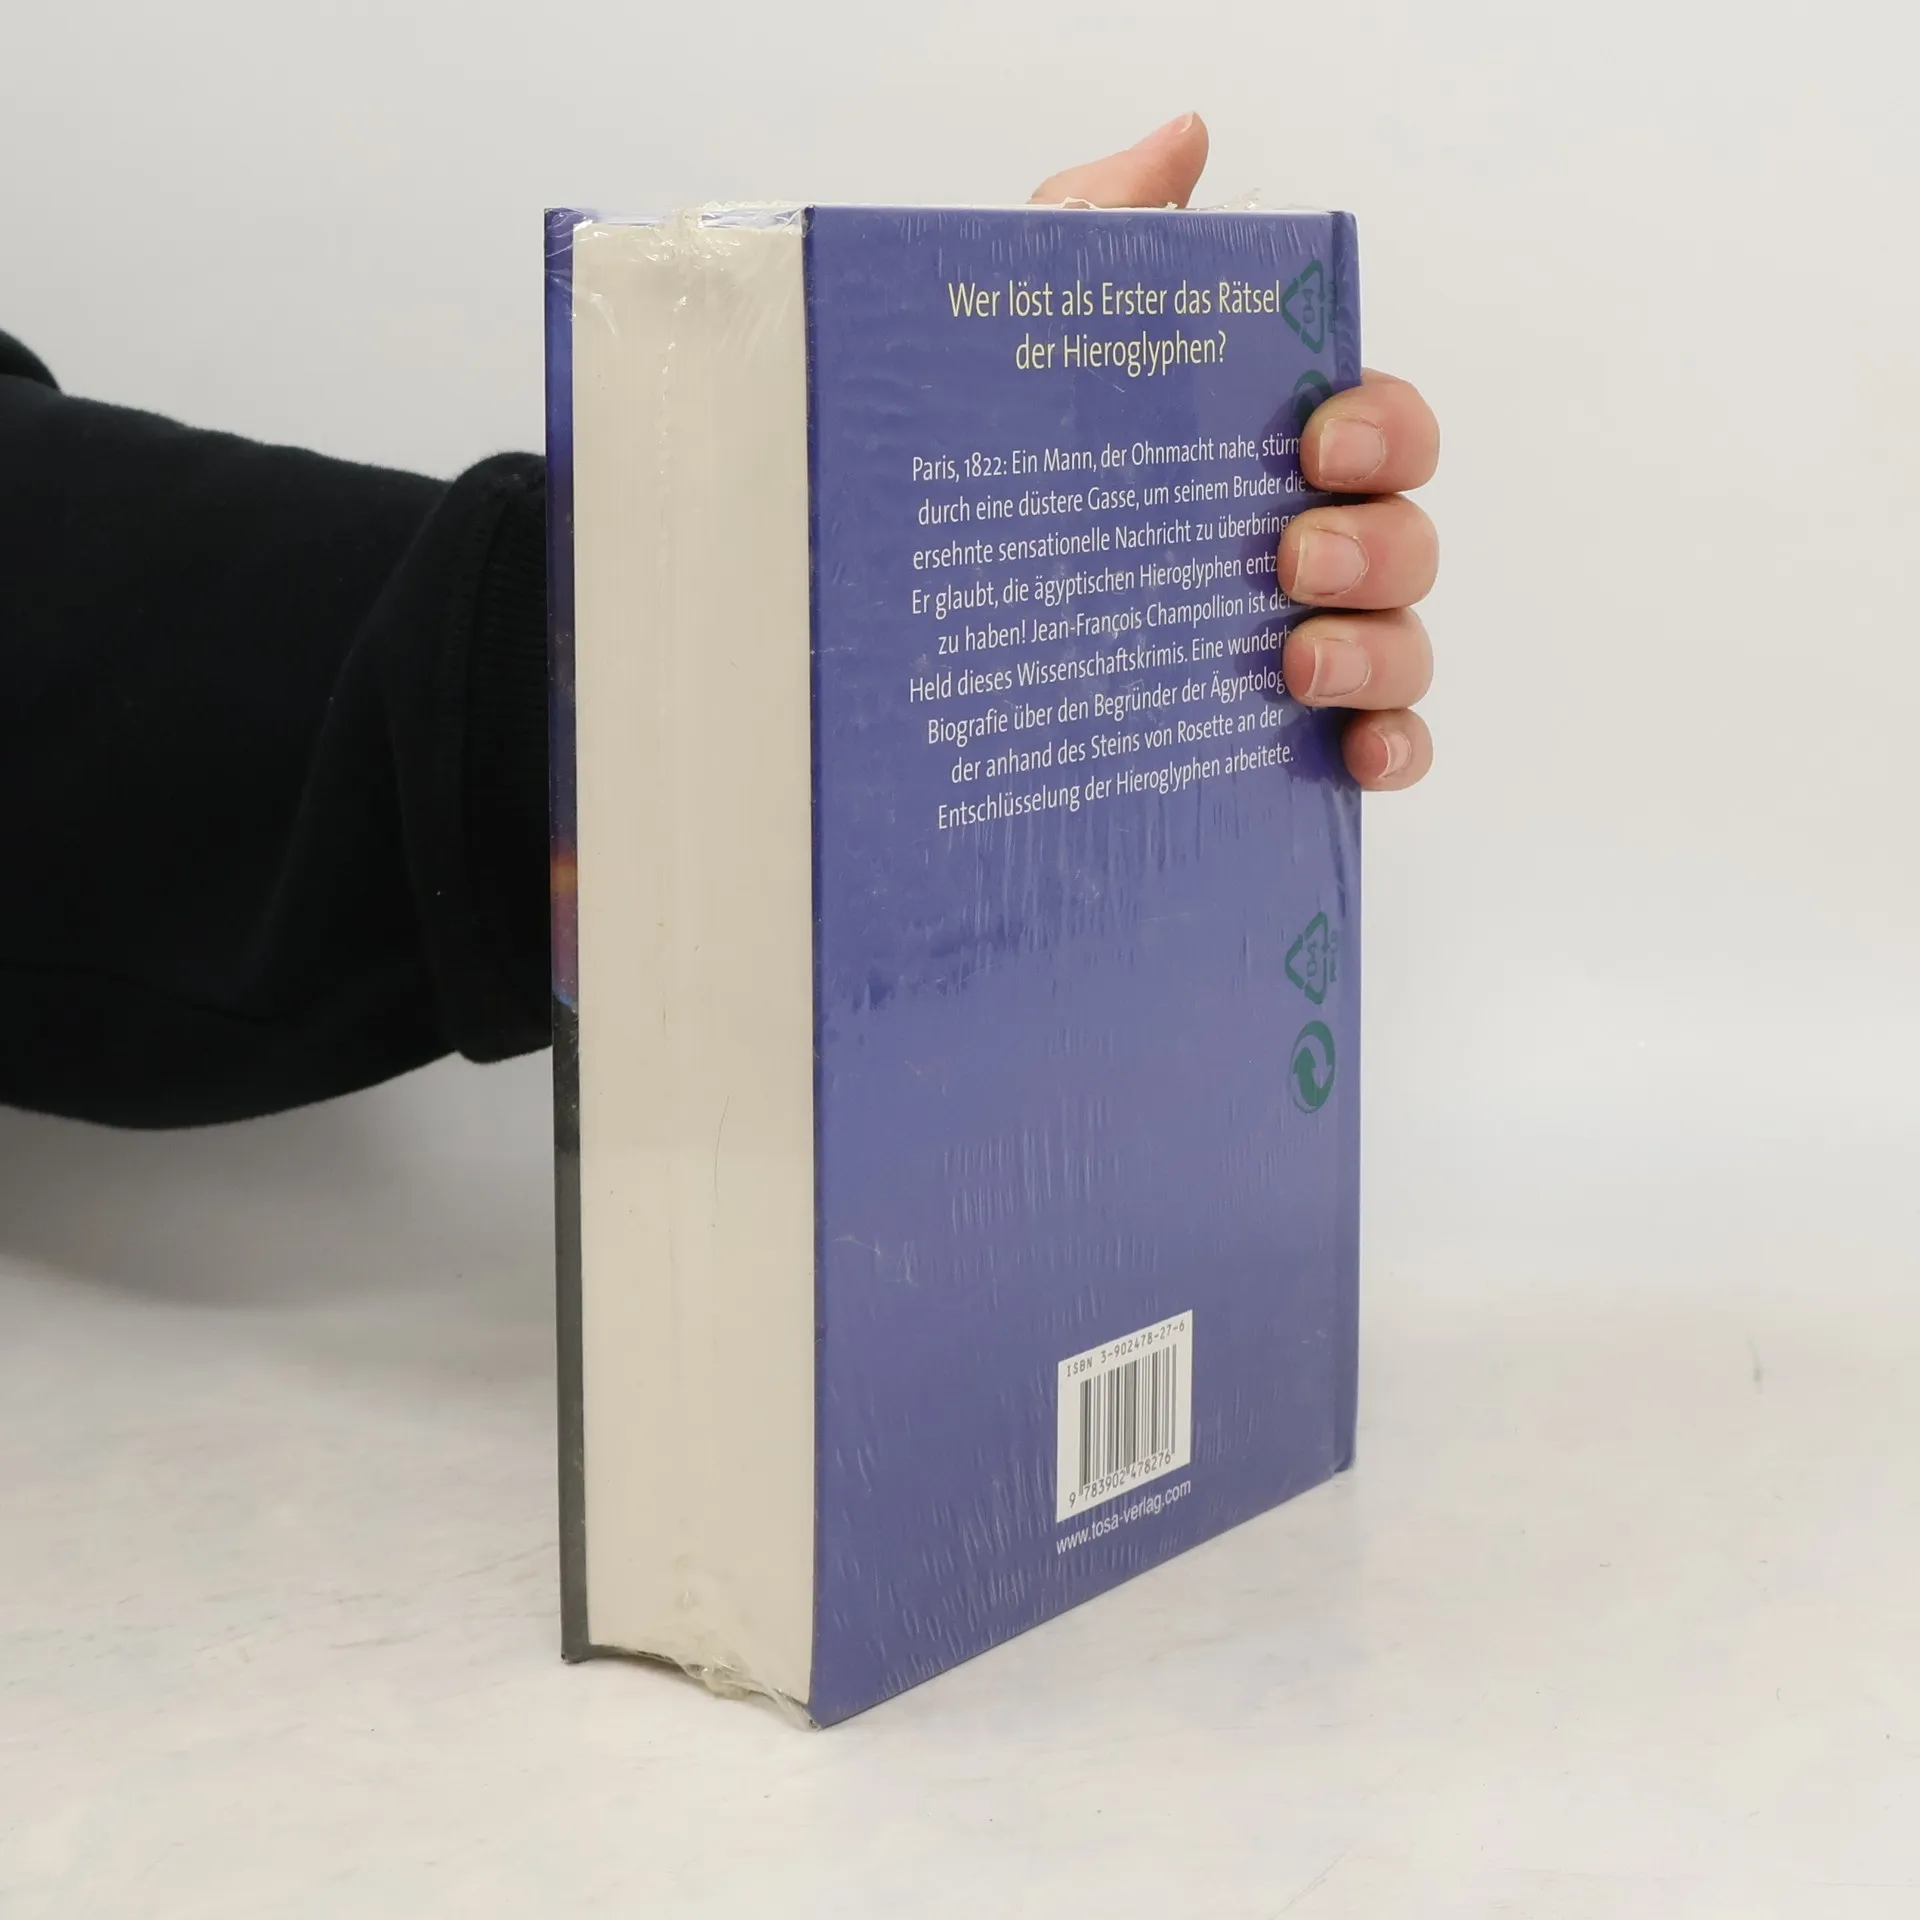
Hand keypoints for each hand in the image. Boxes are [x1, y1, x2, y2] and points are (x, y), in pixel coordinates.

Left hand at [1033, 116, 1439, 791]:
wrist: (904, 625)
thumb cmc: (987, 475)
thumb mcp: (1027, 341)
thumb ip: (1103, 230)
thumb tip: (1188, 138)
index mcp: (1260, 459)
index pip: (1379, 426)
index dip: (1383, 427)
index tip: (1317, 439)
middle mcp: (1297, 552)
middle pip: (1407, 535)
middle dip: (1377, 540)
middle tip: (1289, 555)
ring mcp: (1301, 651)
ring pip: (1405, 644)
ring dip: (1380, 648)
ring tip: (1295, 661)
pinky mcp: (1283, 745)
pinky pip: (1384, 747)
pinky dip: (1394, 749)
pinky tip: (1356, 755)